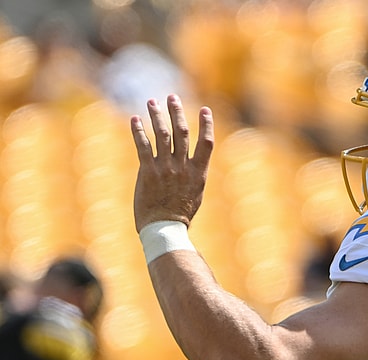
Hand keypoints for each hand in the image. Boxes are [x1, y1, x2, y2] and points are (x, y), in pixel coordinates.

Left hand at [131, 95, 214, 232]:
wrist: (164, 228)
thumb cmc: (180, 214)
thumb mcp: (195, 194)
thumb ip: (194, 175)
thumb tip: (193, 162)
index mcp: (198, 172)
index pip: (206, 143)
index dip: (206, 125)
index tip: (205, 110)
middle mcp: (183, 167)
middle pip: (181, 133)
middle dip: (176, 112)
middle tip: (172, 96)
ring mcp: (165, 168)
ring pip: (162, 135)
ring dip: (157, 116)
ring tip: (152, 102)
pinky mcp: (148, 172)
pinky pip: (143, 147)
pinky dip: (139, 131)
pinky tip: (135, 119)